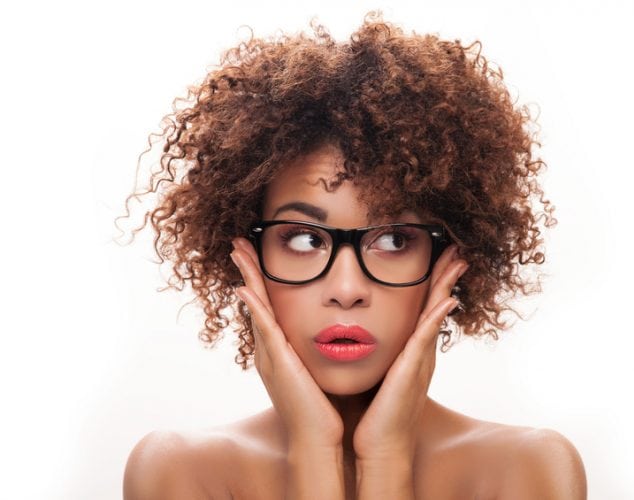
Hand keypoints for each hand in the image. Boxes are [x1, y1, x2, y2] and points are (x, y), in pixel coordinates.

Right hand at [231, 237, 343, 450]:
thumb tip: (335, 335)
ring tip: (239, 252)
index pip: (268, 307)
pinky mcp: (279, 364)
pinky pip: (264, 330)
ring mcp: (271, 357)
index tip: (256, 255)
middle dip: (248, 271)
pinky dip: (255, 309)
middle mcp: (270, 351)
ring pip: (256, 309)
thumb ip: (318, 353)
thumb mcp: (318, 373)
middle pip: (256, 302)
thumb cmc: (323, 410)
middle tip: (239, 243)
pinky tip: (246, 289)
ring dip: (248, 279)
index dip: (261, 281)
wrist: (318, 441)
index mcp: (280, 352)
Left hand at [352, 244, 467, 462]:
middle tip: (456, 249)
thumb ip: (376, 354)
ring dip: (447, 287)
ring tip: (458, 261)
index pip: (424, 309)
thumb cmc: (374, 415)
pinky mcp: (412, 371)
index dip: (433, 283)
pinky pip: (426, 338)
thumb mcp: (376, 375)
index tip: (438, 257)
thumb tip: (361, 335)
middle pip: (437, 305)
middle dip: (446, 276)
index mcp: (410, 352)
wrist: (380, 448)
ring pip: (436, 315)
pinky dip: (437, 318)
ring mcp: (420, 361)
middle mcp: (420, 353)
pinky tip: (446, 300)